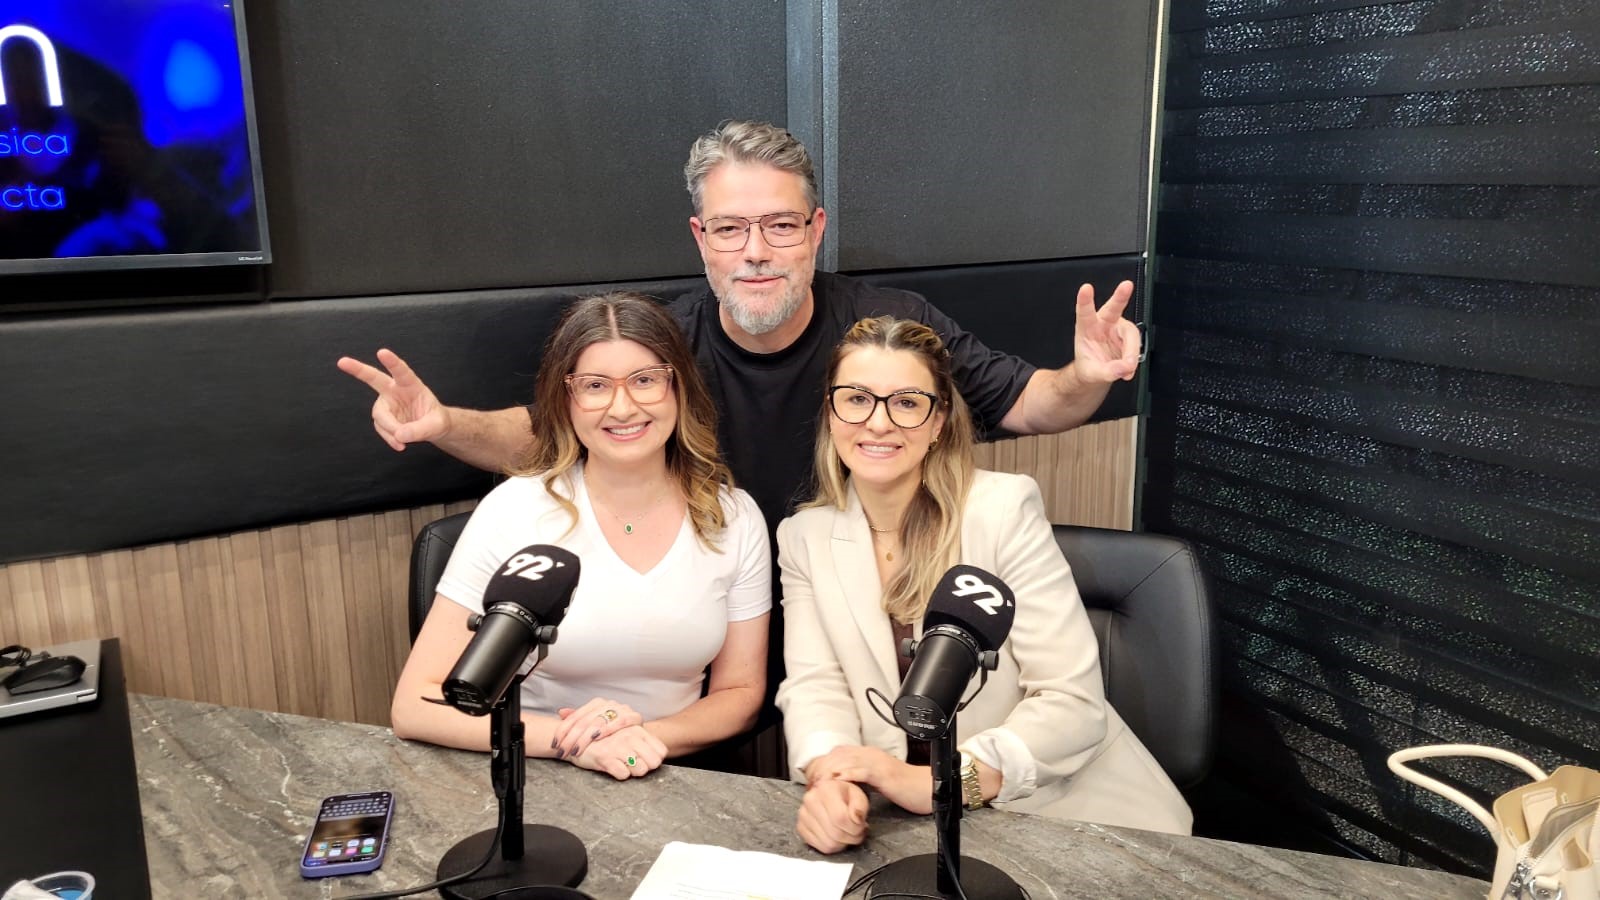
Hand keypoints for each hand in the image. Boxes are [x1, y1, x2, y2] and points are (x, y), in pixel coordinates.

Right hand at [336, 348, 452, 450]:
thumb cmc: (436, 421)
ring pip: (379, 415)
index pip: (402, 371)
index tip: (382, 352)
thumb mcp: (436, 426)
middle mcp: (395, 390)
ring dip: (390, 429)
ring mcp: (386, 403)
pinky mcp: (383, 417)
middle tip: (342, 361)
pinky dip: (389, 438)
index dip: (392, 362)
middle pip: (374, 378)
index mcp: (411, 384)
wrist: (431, 428)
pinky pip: (381, 428)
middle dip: (358, 370)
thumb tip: (399, 435)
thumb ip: (420, 430)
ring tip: (403, 441)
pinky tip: (400, 445)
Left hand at [551, 698, 642, 760]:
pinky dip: (606, 729)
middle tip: (562, 751)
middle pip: (584, 721)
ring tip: (575, 750)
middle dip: (571, 738)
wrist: (640, 732)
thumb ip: (579, 718)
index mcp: (596, 704)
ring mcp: (621, 709)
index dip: (563, 730)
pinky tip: (596, 737)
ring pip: (598, 721)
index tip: (555, 744)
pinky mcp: (634, 716)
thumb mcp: (596, 723)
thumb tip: (560, 712)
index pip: (575, 716)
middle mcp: (608, 704)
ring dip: (585, 738)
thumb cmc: (615, 730)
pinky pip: (618, 722)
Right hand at [570, 725, 665, 779]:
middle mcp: (631, 737)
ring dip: (633, 771)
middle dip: (646, 767)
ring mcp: (619, 746)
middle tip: (633, 766)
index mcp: (637, 730)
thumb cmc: (602, 737)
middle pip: (654, 763)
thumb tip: (657, 756)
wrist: (573, 735)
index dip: (654, 759)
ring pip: (641, 770)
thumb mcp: (623, 732)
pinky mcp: (606, 757)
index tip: (645, 760)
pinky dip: (619, 774)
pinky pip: (623, 774)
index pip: (661, 751)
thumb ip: (640, 740)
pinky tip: (611, 767)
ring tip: (621, 765)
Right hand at [796, 779, 868, 853]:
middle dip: (852, 837)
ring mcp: (803, 815)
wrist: (826, 792)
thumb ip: (860, 806)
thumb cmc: (844, 794)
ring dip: (843, 843)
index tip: (862, 826)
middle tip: (857, 832)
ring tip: (847, 833)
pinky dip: (833, 846)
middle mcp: (810, 801)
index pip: (841, 818)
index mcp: (826, 789)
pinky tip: (837, 837)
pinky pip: (821, 847)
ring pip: (829, 844)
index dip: (856, 828)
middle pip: (835, 833)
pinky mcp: (800, 827)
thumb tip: (857, 820)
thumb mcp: (857, 794)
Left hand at [806, 745, 931, 814]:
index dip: (823, 764)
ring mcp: (878, 762)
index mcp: (869, 754)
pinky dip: (847, 775)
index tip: (813, 779)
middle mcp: (871, 754)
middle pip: (838, 754)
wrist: (928, 790)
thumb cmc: (906, 788)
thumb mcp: (878, 780)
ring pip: (847, 760)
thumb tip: (842, 784)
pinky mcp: (885, 773)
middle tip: (811, 782)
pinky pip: (862, 770)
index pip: (839, 753)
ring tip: (819, 784)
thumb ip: (861, 777)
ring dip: (830, 771)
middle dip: (822, 768)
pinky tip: (837, 782)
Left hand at [1072, 281, 1141, 383]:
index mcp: (1087, 328)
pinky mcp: (1130, 337)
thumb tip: (1123, 368)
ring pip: (1131, 334)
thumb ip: (1106, 371)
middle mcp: (1103, 324)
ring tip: (1127, 367)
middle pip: (1113, 308)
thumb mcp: (1092, 373)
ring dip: (1131, 351)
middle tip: (1126, 286)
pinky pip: (1137, 346)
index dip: (1085, 300)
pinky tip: (1128, 369)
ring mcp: (1118, 329)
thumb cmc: (1089, 366)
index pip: (1085, 312)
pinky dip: (1134, 359)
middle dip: (1120, 296)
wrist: (1098, 372)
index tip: (1086, 288)